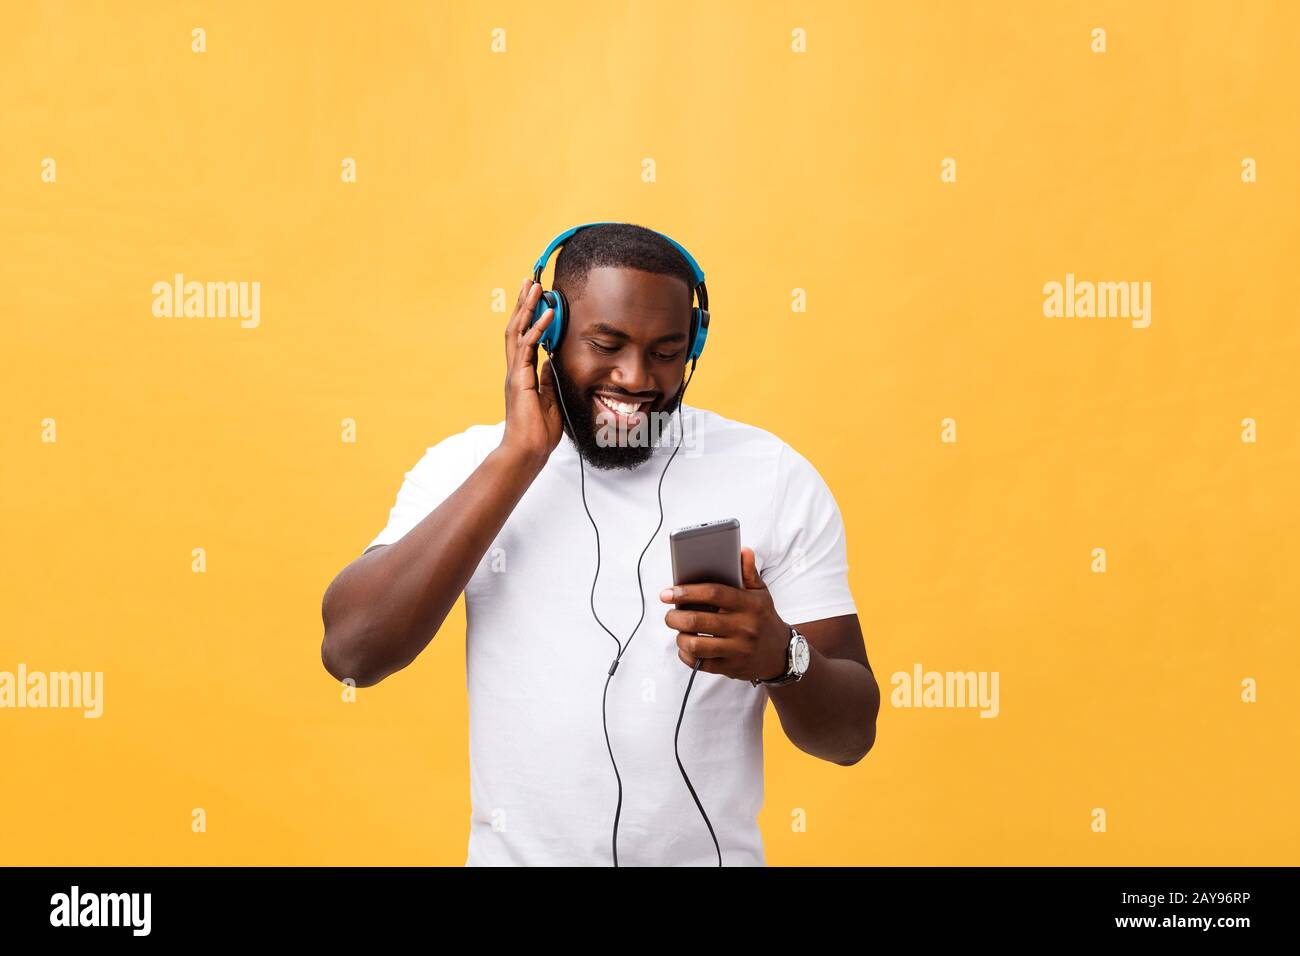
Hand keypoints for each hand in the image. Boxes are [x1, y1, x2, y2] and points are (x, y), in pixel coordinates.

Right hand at [500, 278, 562, 465]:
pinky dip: (537, 328)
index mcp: (522, 374)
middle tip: (530, 280)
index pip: (524, 337)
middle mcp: (515, 370)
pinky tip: (546, 313)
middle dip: (523, 303)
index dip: (530, 316)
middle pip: (516, 328)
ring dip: (527, 308)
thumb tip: (550, 362)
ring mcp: (515, 373)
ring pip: (517, 331)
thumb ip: (548, 380)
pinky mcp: (519, 378)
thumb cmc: (539, 432)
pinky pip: (527, 347)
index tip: (536, 297)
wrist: (529, 451)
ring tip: (535, 286)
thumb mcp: (550, 400)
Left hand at [659, 547, 790, 681]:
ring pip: (695, 645)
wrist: (780, 653)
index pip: (713, 593)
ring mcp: (737, 650)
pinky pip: (699, 664)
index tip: (668, 592)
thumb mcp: (761, 593)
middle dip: (675, 617)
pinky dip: (686, 655)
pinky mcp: (731, 667)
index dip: (687, 591)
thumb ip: (749, 572)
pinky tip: (687, 647)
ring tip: (679, 631)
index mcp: (749, 605)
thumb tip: (742, 550)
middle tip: (669, 615)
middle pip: (698, 620)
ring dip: (680, 637)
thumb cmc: (763, 617)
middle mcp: (744, 627)